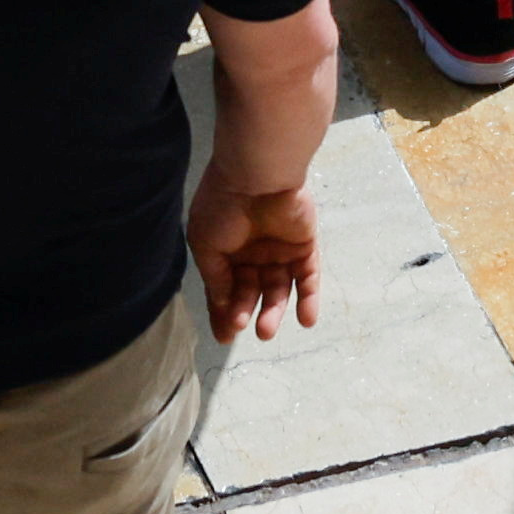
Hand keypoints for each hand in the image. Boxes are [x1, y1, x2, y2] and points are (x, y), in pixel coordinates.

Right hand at [187, 172, 320, 338]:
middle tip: (243, 326)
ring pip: (279, 289)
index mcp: (225, 249)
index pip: (225, 288)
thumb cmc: (222, 207)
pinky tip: (306, 320)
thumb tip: (223, 308)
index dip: (224, 312)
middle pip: (251, 291)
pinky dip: (308, 299)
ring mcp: (279, 249)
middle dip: (246, 310)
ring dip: (274, 311)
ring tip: (267, 330)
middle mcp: (252, 252)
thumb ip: (215, 278)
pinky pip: (308, 277)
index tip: (224, 338)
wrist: (256, 175)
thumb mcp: (205, 244)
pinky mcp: (304, 246)